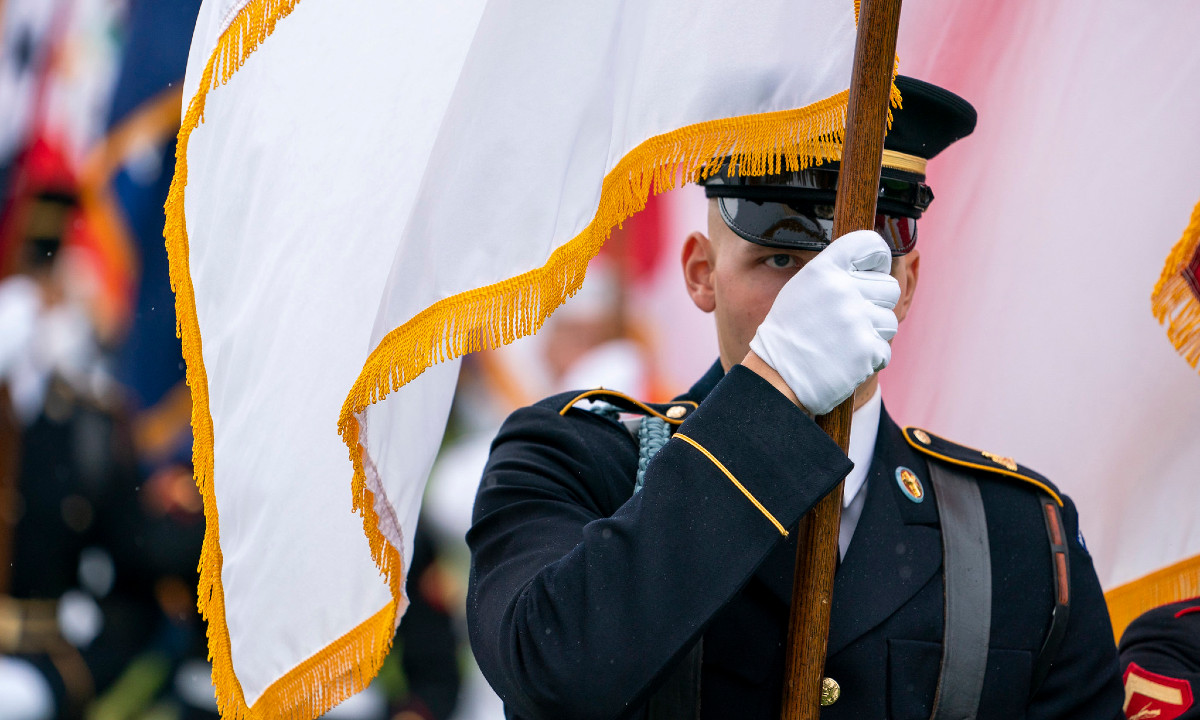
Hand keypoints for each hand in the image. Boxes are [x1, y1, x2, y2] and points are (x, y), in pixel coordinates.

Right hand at [748, 230, 899, 415]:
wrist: (776, 377)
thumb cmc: (789, 333)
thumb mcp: (802, 289)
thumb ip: (835, 273)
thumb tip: (873, 267)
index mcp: (824, 269)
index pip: (870, 244)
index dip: (877, 259)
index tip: (871, 273)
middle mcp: (842, 289)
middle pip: (889, 287)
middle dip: (874, 304)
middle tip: (847, 320)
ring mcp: (856, 319)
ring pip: (889, 320)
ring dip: (872, 334)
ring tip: (843, 343)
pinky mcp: (866, 350)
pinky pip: (884, 350)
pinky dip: (868, 359)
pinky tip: (845, 360)